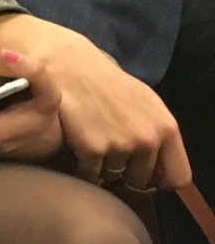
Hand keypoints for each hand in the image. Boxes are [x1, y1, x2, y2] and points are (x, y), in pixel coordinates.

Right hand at [43, 36, 190, 190]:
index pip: (177, 177)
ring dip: (101, 166)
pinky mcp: (92, 148)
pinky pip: (89, 175)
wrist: (66, 62)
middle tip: (108, 150)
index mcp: (165, 127)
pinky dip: (80, 166)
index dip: (159, 178)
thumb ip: (156, 133)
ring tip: (90, 140)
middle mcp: (147, 137)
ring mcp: (120, 144)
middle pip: (141, 181)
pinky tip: (76, 144)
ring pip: (113, 177)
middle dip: (125, 172)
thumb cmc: (103, 80)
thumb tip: (159, 169)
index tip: (143, 170)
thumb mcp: (143, 100)